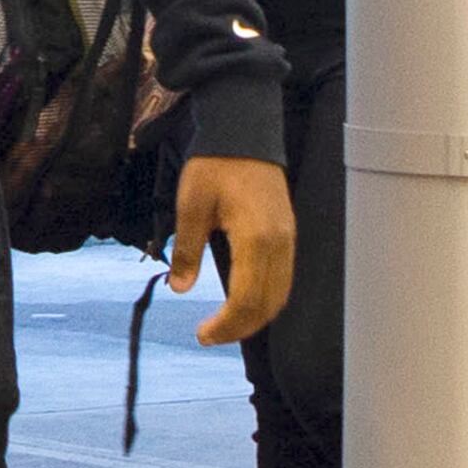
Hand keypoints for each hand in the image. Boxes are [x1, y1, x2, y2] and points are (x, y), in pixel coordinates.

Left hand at [172, 153, 294, 345]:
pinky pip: (283, 280)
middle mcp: (279, 245)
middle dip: (239, 328)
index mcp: (256, 240)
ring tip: (225, 326)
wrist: (244, 132)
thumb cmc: (216, 165)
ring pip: (279, 295)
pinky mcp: (287, 235)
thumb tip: (179, 288)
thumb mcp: (190, 206)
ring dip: (254, 318)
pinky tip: (244, 303)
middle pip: (267, 305)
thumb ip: (187, 249)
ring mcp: (287, 240)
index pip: (246, 300)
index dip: (225, 325)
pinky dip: (265, 300)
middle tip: (209, 336)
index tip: (202, 334)